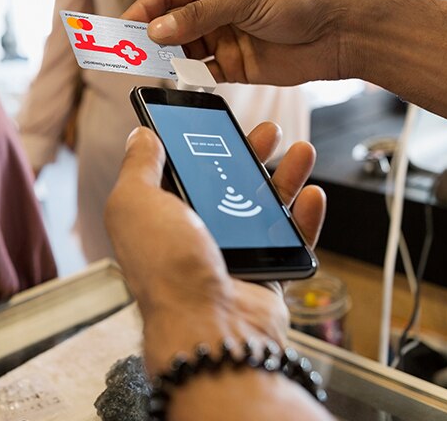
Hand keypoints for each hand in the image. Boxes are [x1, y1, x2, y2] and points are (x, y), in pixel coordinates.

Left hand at [105, 122, 324, 372]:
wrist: (208, 325)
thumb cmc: (166, 267)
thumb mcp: (134, 202)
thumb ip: (138, 167)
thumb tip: (141, 137)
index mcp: (159, 219)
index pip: (180, 174)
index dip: (198, 146)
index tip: (216, 123)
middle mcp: (195, 238)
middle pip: (228, 186)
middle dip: (249, 155)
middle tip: (269, 132)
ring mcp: (232, 257)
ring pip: (264, 209)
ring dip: (285, 178)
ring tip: (301, 151)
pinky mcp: (266, 277)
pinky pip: (290, 242)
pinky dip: (305, 219)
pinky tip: (312, 194)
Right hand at [122, 0, 351, 85]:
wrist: (339, 32)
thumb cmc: (298, 0)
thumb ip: (198, 15)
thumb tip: (157, 30)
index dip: (142, 11)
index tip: (122, 28)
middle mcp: (214, 11)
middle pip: (169, 25)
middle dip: (148, 38)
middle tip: (125, 53)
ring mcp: (224, 40)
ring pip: (182, 51)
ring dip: (166, 59)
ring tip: (148, 68)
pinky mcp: (235, 67)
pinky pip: (203, 74)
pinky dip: (190, 78)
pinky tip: (181, 79)